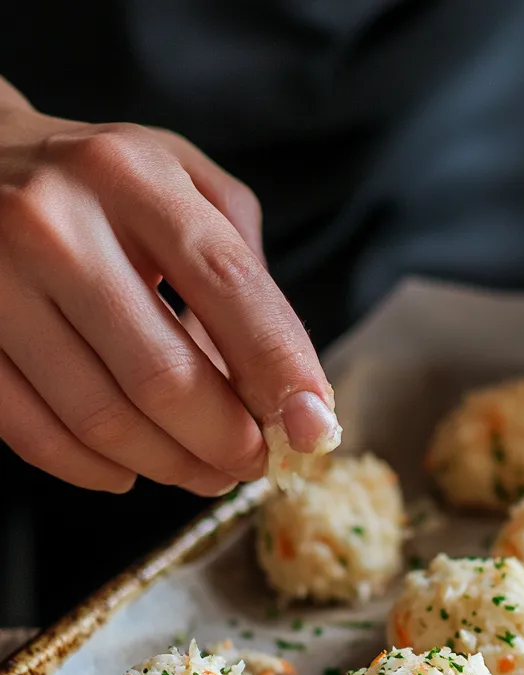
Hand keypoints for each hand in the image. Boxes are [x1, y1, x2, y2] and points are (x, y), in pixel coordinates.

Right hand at [0, 86, 336, 493]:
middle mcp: (55, 225)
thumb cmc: (99, 184)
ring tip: (204, 470)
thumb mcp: (183, 183)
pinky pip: (34, 434)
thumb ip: (244, 270)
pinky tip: (128, 469)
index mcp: (134, 180)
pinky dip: (95, 468)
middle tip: (254, 461)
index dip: (284, 373)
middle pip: (165, 377)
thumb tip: (286, 386)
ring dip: (171, 465)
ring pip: (103, 419)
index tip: (314, 429)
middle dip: (227, 442)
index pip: (232, 292)